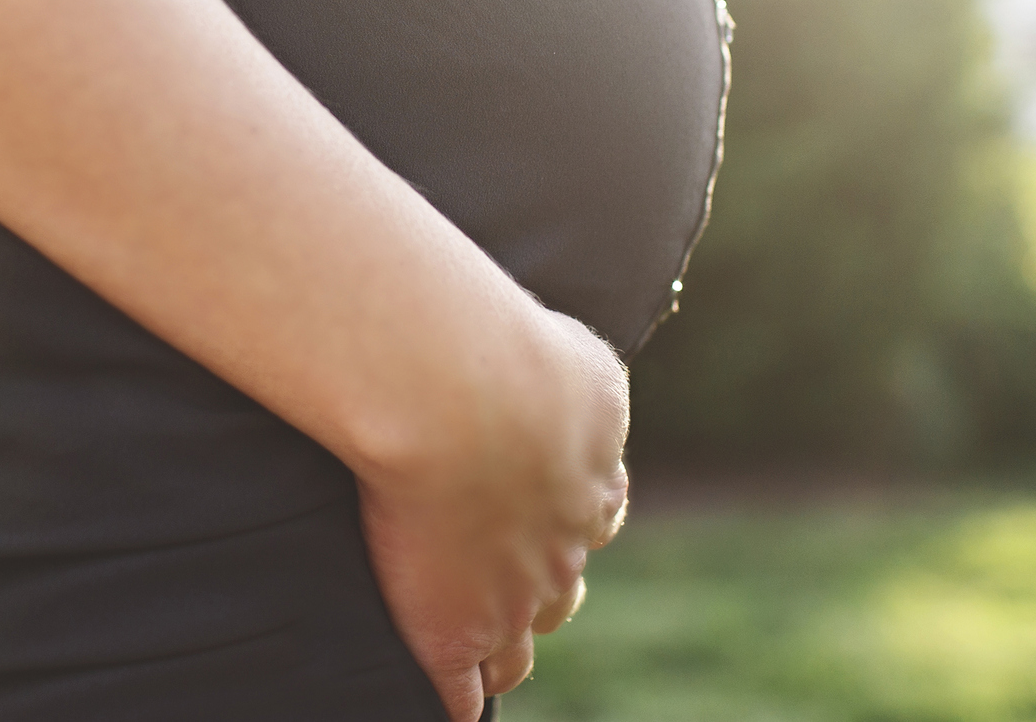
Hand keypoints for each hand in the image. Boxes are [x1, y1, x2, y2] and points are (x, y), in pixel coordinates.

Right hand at [357, 310, 631, 720]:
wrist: (463, 396)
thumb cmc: (508, 349)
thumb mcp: (576, 353)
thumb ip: (579, 373)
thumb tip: (572, 369)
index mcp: (594, 476)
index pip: (594, 515)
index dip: (569, 520)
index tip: (542, 511)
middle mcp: (564, 545)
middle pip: (561, 589)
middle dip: (538, 585)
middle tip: (502, 577)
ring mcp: (509, 597)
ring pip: (516, 647)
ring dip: (499, 644)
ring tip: (474, 647)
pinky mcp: (451, 632)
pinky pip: (460, 691)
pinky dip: (454, 702)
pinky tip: (442, 705)